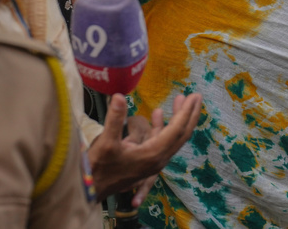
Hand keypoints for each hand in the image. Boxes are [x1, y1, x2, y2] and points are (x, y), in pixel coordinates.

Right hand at [88, 92, 202, 200]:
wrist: (91, 190)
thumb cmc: (99, 168)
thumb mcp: (106, 143)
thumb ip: (115, 119)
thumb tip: (120, 96)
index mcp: (154, 154)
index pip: (176, 130)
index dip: (186, 112)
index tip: (193, 96)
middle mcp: (158, 159)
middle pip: (181, 134)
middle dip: (190, 114)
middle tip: (197, 96)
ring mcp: (153, 161)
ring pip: (172, 137)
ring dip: (177, 118)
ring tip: (180, 99)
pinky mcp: (146, 160)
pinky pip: (160, 141)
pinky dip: (162, 126)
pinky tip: (157, 113)